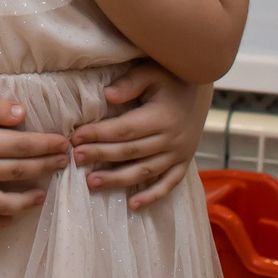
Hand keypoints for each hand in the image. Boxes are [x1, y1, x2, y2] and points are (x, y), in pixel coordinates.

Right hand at [0, 92, 69, 229]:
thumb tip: (22, 113)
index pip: (22, 145)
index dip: (46, 145)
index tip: (64, 144)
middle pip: (18, 172)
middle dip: (44, 168)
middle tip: (63, 164)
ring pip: (1, 203)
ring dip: (25, 202)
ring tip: (41, 198)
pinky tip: (7, 219)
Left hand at [72, 62, 208, 210]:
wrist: (202, 88)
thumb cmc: (171, 77)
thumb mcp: (151, 72)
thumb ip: (130, 83)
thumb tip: (107, 95)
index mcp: (161, 117)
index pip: (124, 130)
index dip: (99, 134)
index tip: (75, 137)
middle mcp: (171, 139)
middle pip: (130, 152)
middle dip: (101, 155)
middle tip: (76, 158)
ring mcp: (179, 154)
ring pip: (145, 172)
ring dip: (118, 179)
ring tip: (92, 183)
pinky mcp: (184, 163)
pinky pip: (169, 184)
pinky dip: (152, 196)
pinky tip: (133, 205)